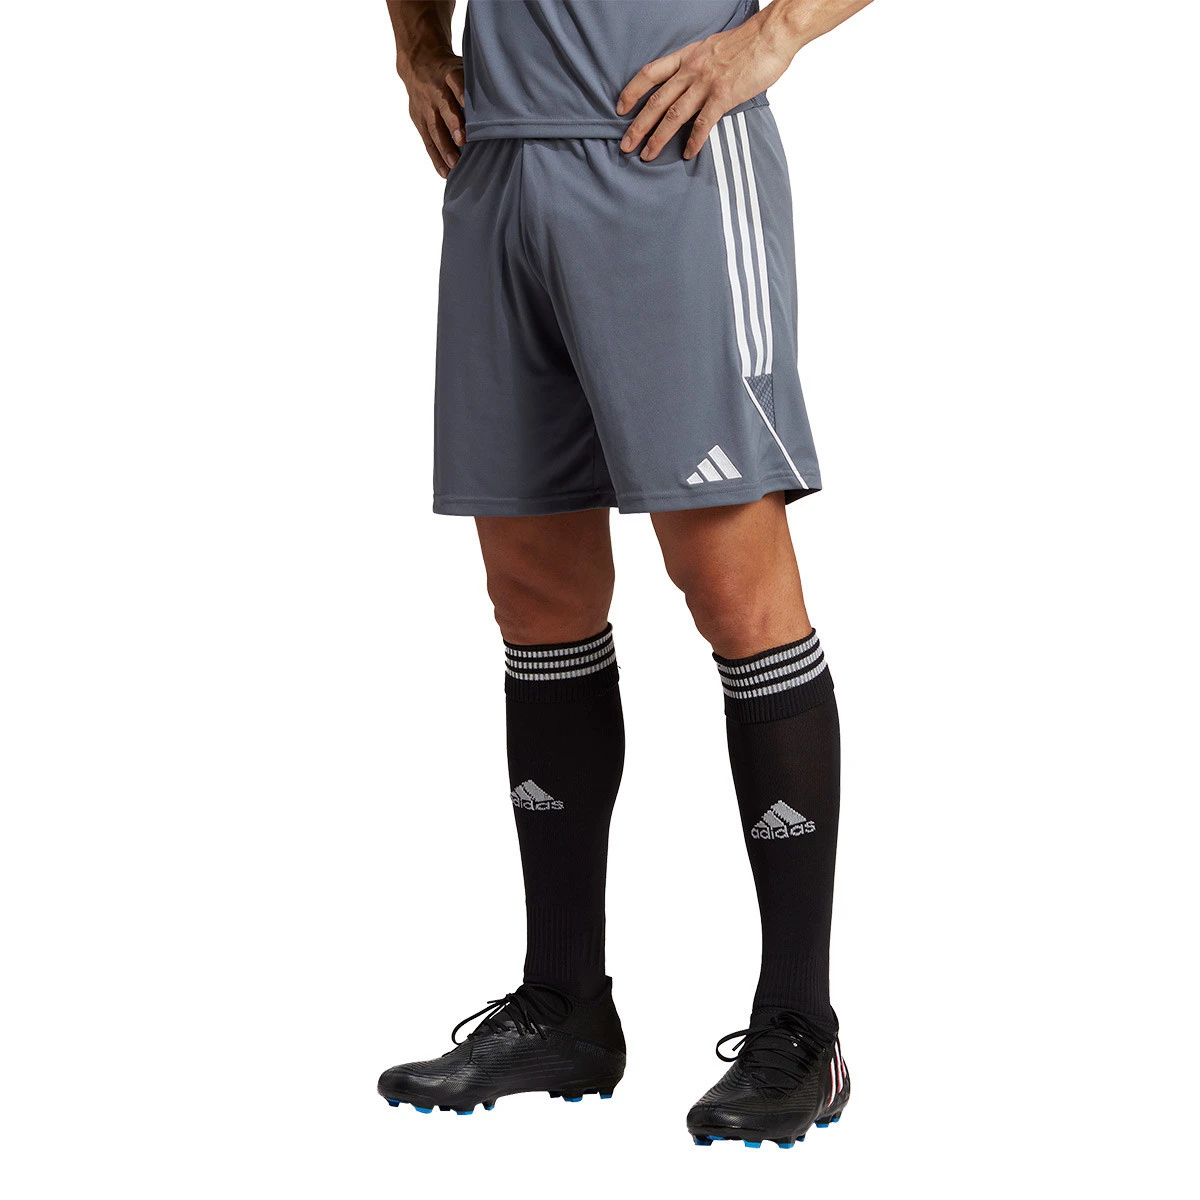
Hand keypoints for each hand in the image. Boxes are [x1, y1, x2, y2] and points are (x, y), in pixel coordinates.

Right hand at [400, 53, 464, 178]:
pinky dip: (436, 158)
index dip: (460, 92)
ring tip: (453, 163)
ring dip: (444, 146)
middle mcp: (436, 91)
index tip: (466, 103)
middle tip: (462, 140)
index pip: (455, 81)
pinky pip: (427, 140)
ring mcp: (426, 107)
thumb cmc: (449, 72)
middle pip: (444, 108)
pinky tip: (444, 172)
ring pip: (434, 127)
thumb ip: (476, 83)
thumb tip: (506, 99)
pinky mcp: (419, 120)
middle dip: (452, 124)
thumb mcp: (461, 67)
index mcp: (449, 74)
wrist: (417, 64)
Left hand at [616, 14, 792, 161]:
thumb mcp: (712, 48)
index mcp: (687, 57)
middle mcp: (692, 70)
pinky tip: (687, 153)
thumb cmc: (746, 42)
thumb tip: (690, 85)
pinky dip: (694, 140)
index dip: (632, 91)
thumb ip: (698, 67)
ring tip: (647, 155)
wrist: (771, 35)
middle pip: (657, 101)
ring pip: (674, 115)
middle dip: (638, 125)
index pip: (651, 73)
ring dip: (658, 137)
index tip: (621, 107)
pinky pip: (703, 123)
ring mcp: (706, 83)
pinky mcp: (724, 95)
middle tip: (625, 145)